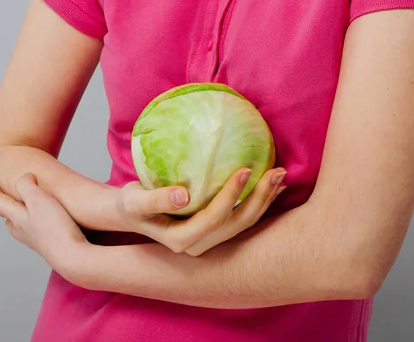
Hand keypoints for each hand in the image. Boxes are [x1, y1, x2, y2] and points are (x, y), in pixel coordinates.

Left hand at [0, 173, 85, 270]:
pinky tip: (45, 223)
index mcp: (17, 217)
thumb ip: (27, 185)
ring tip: (20, 211)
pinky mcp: (50, 245)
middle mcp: (23, 230)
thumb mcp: (39, 198)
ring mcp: (36, 240)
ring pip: (20, 227)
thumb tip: (26, 178)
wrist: (72, 256)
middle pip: (7, 217)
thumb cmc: (56, 227)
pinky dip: (34, 224)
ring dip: (18, 217)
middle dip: (2, 206)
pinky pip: (36, 232)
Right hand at [116, 167, 286, 255]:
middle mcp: (201, 244)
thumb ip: (155, 199)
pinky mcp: (216, 229)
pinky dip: (258, 200)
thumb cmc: (132, 204)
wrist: (132, 213)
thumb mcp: (134, 201)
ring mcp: (211, 239)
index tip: (245, 169)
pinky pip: (242, 217)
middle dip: (260, 199)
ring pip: (245, 223)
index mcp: (183, 240)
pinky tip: (271, 184)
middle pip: (238, 224)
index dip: (232, 196)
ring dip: (265, 200)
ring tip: (281, 176)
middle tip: (277, 172)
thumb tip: (182, 196)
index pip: (215, 218)